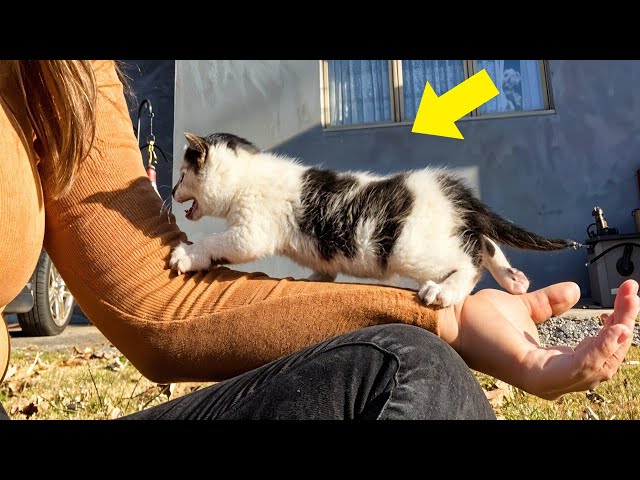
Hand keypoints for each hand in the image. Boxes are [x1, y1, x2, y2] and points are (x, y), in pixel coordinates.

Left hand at [439, 279, 638, 399]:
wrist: (455, 318)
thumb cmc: (482, 318)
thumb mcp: (526, 307)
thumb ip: (550, 303)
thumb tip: (574, 290)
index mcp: (553, 364)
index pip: (598, 352)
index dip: (617, 325)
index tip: (627, 295)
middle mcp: (554, 377)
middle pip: (605, 359)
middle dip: (624, 326)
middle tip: (632, 295)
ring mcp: (546, 379)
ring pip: (599, 364)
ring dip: (617, 335)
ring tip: (626, 309)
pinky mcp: (537, 374)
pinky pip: (581, 365)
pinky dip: (602, 347)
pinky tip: (614, 327)